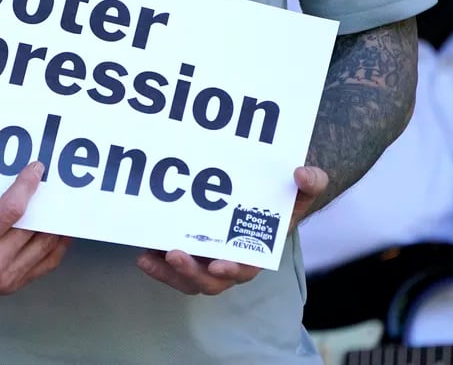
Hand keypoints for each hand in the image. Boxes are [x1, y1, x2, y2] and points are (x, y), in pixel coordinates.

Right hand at [0, 161, 70, 294]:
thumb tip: (10, 172)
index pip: (10, 211)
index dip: (26, 187)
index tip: (36, 169)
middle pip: (32, 228)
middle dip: (45, 202)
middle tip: (53, 182)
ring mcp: (2, 280)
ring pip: (45, 245)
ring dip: (55, 222)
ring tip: (59, 201)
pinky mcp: (11, 285)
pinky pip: (46, 262)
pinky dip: (57, 243)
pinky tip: (60, 227)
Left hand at [136, 166, 327, 294]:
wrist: (256, 199)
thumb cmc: (277, 201)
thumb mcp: (297, 192)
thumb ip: (310, 183)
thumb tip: (301, 173)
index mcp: (254, 252)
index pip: (244, 269)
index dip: (233, 269)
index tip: (220, 264)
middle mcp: (228, 262)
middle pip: (209, 280)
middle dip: (192, 272)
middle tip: (175, 255)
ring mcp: (204, 260)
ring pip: (185, 277)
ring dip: (167, 272)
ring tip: (148, 258)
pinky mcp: (183, 251)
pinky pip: (168, 266)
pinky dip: (156, 264)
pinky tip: (142, 252)